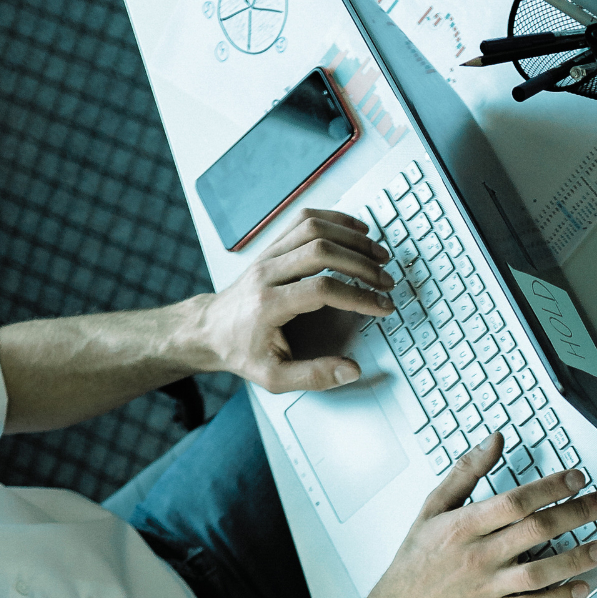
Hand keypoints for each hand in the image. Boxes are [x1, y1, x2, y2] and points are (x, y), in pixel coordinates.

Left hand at [195, 208, 395, 390]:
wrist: (210, 330)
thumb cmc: (242, 351)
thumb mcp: (274, 377)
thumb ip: (315, 376)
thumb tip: (352, 371)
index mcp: (268, 304)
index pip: (322, 289)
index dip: (358, 296)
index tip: (382, 306)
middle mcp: (267, 273)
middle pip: (321, 251)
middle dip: (362, 264)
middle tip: (386, 281)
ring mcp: (268, 255)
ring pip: (313, 228)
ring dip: (352, 238)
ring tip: (379, 255)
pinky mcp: (272, 247)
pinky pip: (304, 220)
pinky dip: (334, 220)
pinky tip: (356, 229)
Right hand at [358, 441, 596, 597]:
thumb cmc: (418, 557)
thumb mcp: (434, 506)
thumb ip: (466, 471)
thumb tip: (495, 440)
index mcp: (465, 526)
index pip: (516, 501)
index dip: (550, 488)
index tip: (577, 478)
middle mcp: (479, 555)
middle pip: (537, 530)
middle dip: (577, 513)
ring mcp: (488, 587)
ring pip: (539, 572)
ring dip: (576, 558)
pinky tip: (582, 587)